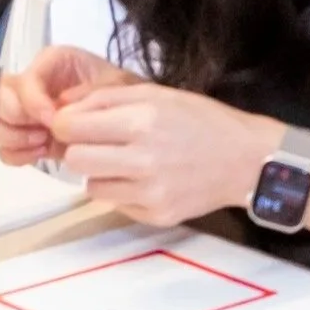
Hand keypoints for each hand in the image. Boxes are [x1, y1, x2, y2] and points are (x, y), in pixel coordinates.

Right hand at [0, 44, 139, 166]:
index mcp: (49, 62)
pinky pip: (2, 148)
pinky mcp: (23, 136)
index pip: (23, 78)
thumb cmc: (121, 94)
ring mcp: (22, 110)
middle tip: (42, 133)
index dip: (31, 101)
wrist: (128, 117)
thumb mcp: (112, 85)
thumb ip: (85, 95)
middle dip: (14, 118)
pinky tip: (40, 153)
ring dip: (14, 137)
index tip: (52, 119)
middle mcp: (28, 83)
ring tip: (44, 143)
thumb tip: (54, 116)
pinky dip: (17, 155)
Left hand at [47, 83, 282, 226]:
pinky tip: (147, 179)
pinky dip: (123, 191)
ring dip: (102, 172)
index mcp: (142, 121)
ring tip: (128, 162)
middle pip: (75, 159)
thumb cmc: (204, 121)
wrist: (247, 159)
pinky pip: (116, 204)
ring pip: (90, 186)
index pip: (71, 127)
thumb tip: (62, 106)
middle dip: (81, 148)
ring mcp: (149, 192)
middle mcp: (143, 159)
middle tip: (101, 143)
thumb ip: (106, 97)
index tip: (77, 124)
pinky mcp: (156, 215)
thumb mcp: (158, 93)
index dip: (67, 124)